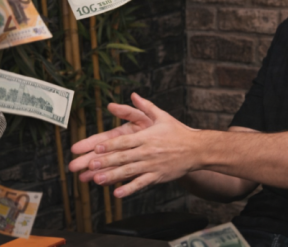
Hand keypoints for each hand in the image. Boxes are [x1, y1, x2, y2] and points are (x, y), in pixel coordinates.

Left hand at [69, 93, 198, 197]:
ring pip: (129, 171)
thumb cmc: (178, 132)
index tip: (95, 147)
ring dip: (113, 176)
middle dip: (106, 161)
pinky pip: (141, 183)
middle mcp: (148, 151)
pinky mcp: (158, 176)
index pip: (125, 140)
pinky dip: (129, 188)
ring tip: (97, 180)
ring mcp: (152, 164)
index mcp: (147, 136)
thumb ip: (146, 106)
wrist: (197, 149)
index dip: (110, 144)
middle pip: (123, 156)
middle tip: (89, 165)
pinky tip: (117, 193)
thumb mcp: (162, 116)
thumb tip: (133, 95)